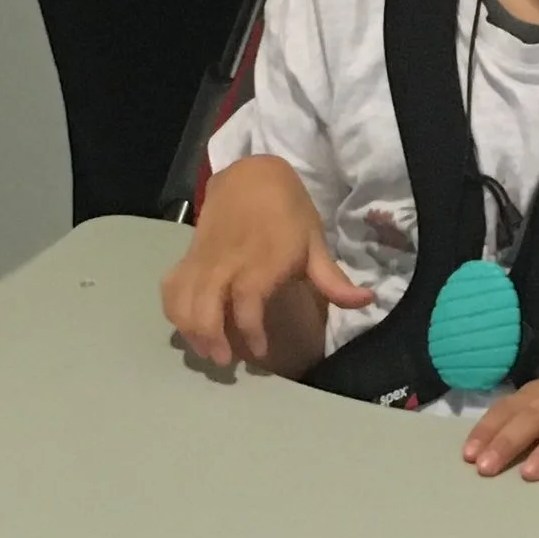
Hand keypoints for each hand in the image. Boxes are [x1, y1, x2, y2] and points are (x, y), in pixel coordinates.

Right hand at [160, 156, 371, 367]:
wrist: (251, 176)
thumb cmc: (288, 213)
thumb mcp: (315, 242)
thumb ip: (333, 279)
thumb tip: (367, 301)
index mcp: (262, 260)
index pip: (247, 300)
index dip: (249, 329)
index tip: (258, 352)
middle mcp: (227, 261)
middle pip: (206, 304)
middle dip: (210, 336)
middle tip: (225, 360)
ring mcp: (203, 259)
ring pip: (183, 297)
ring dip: (190, 328)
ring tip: (205, 350)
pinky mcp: (188, 257)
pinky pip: (171, 285)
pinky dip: (173, 308)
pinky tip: (186, 325)